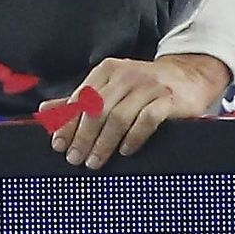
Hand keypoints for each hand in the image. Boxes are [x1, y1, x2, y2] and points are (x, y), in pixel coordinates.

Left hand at [41, 54, 229, 166]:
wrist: (188, 76)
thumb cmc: (143, 86)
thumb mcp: (111, 88)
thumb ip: (80, 100)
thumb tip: (45, 111)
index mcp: (108, 71)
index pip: (82, 98)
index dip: (68, 123)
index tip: (58, 145)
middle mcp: (126, 75)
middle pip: (98, 108)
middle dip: (83, 136)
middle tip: (74, 159)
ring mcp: (148, 86)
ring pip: (119, 116)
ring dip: (104, 142)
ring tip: (94, 162)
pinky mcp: (167, 99)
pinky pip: (147, 119)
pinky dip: (133, 137)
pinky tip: (125, 151)